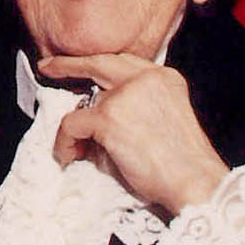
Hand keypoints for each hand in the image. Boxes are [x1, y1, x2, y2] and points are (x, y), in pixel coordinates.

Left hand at [37, 53, 227, 216]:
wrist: (195, 182)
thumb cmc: (183, 164)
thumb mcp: (167, 117)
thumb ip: (140, 104)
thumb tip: (99, 110)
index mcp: (164, 77)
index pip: (123, 62)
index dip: (97, 63)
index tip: (77, 64)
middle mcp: (146, 78)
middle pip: (99, 62)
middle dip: (69, 64)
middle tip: (48, 66)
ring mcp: (126, 95)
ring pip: (82, 105)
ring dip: (74, 130)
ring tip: (76, 150)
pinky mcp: (109, 116)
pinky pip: (72, 124)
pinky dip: (65, 142)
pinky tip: (69, 155)